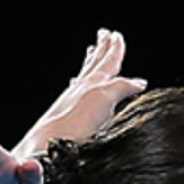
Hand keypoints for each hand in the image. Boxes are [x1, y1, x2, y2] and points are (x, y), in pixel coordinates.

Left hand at [13, 29, 146, 157]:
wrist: (45, 148)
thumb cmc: (72, 127)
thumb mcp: (103, 101)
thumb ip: (120, 88)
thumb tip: (139, 82)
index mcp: (93, 85)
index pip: (107, 63)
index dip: (114, 50)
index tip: (118, 36)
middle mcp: (81, 90)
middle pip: (95, 65)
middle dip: (102, 50)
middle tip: (105, 34)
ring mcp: (72, 102)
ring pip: (85, 75)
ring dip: (92, 62)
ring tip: (92, 51)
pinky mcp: (67, 117)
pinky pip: (76, 90)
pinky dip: (81, 81)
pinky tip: (76, 83)